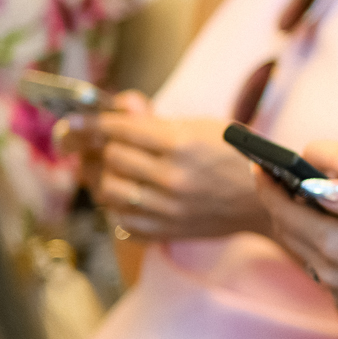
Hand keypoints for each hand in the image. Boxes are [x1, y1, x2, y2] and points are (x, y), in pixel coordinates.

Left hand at [83, 93, 265, 240]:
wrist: (264, 200)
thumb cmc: (236, 157)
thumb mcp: (204, 126)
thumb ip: (157, 119)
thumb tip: (120, 108)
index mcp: (182, 143)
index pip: (119, 129)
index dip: (90, 123)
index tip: (73, 123)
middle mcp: (172, 176)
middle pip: (110, 158)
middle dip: (100, 148)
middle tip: (97, 145)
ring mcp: (168, 208)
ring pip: (108, 190)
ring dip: (102, 177)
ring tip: (106, 170)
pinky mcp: (166, 230)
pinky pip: (121, 220)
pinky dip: (115, 206)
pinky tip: (124, 195)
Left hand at [254, 95, 337, 338]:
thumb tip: (314, 183)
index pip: (286, 210)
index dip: (268, 184)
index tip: (257, 161)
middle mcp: (329, 270)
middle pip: (286, 228)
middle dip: (276, 198)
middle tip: (272, 170)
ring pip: (299, 244)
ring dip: (292, 216)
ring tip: (294, 190)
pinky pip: (317, 259)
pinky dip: (311, 234)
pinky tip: (326, 220)